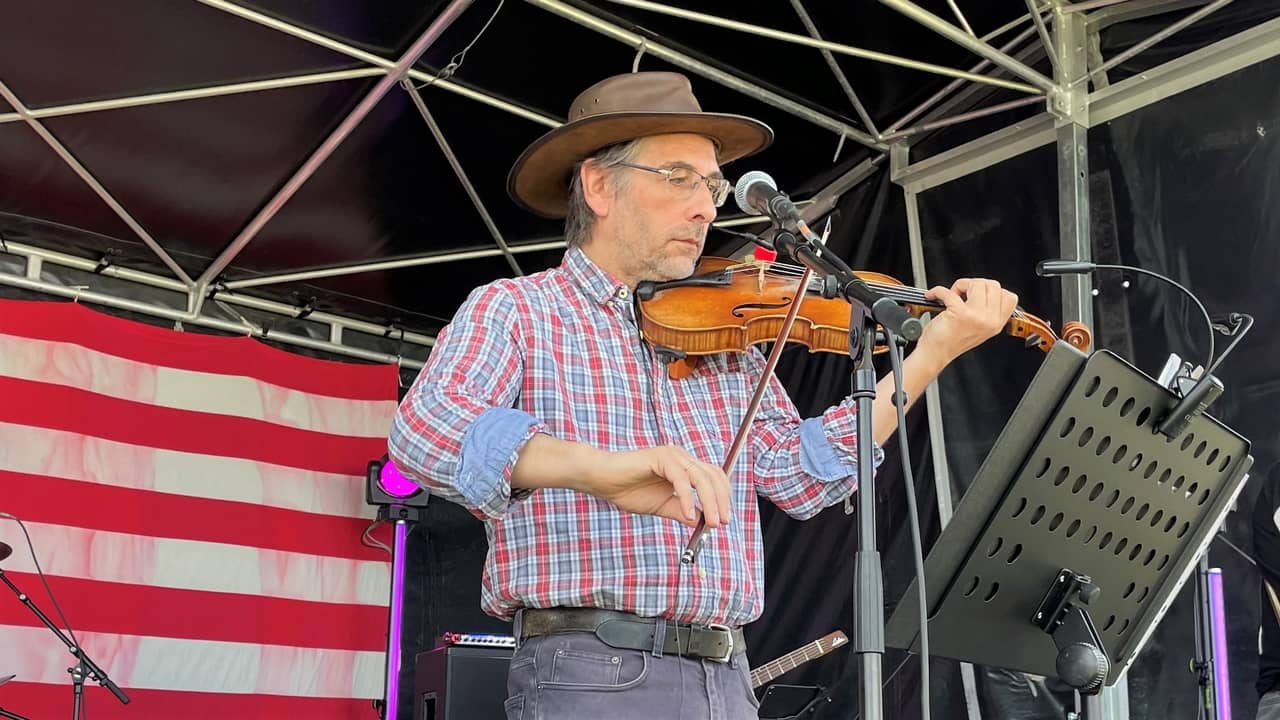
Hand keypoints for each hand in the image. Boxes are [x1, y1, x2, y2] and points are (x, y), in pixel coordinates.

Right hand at [580, 445, 731, 528]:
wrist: (602, 480)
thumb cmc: (628, 490)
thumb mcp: (662, 506)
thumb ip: (682, 511)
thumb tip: (703, 522)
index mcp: (684, 467)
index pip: (714, 477)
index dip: (722, 497)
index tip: (723, 519)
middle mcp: (681, 458)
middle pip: (713, 476)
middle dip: (720, 501)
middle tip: (720, 523)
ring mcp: (672, 455)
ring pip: (701, 477)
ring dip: (710, 501)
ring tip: (710, 522)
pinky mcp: (661, 457)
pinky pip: (681, 478)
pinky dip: (687, 497)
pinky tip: (688, 513)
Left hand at [918, 278, 1018, 366]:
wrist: (935, 354)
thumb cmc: (950, 341)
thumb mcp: (979, 328)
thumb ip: (987, 311)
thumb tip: (983, 288)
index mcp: (997, 324)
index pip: (1009, 297)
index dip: (992, 290)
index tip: (978, 294)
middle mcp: (990, 321)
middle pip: (993, 285)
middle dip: (975, 284)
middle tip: (962, 294)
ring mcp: (977, 317)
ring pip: (977, 284)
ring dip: (961, 285)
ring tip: (952, 296)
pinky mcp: (961, 314)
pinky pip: (950, 292)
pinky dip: (938, 291)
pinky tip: (933, 296)